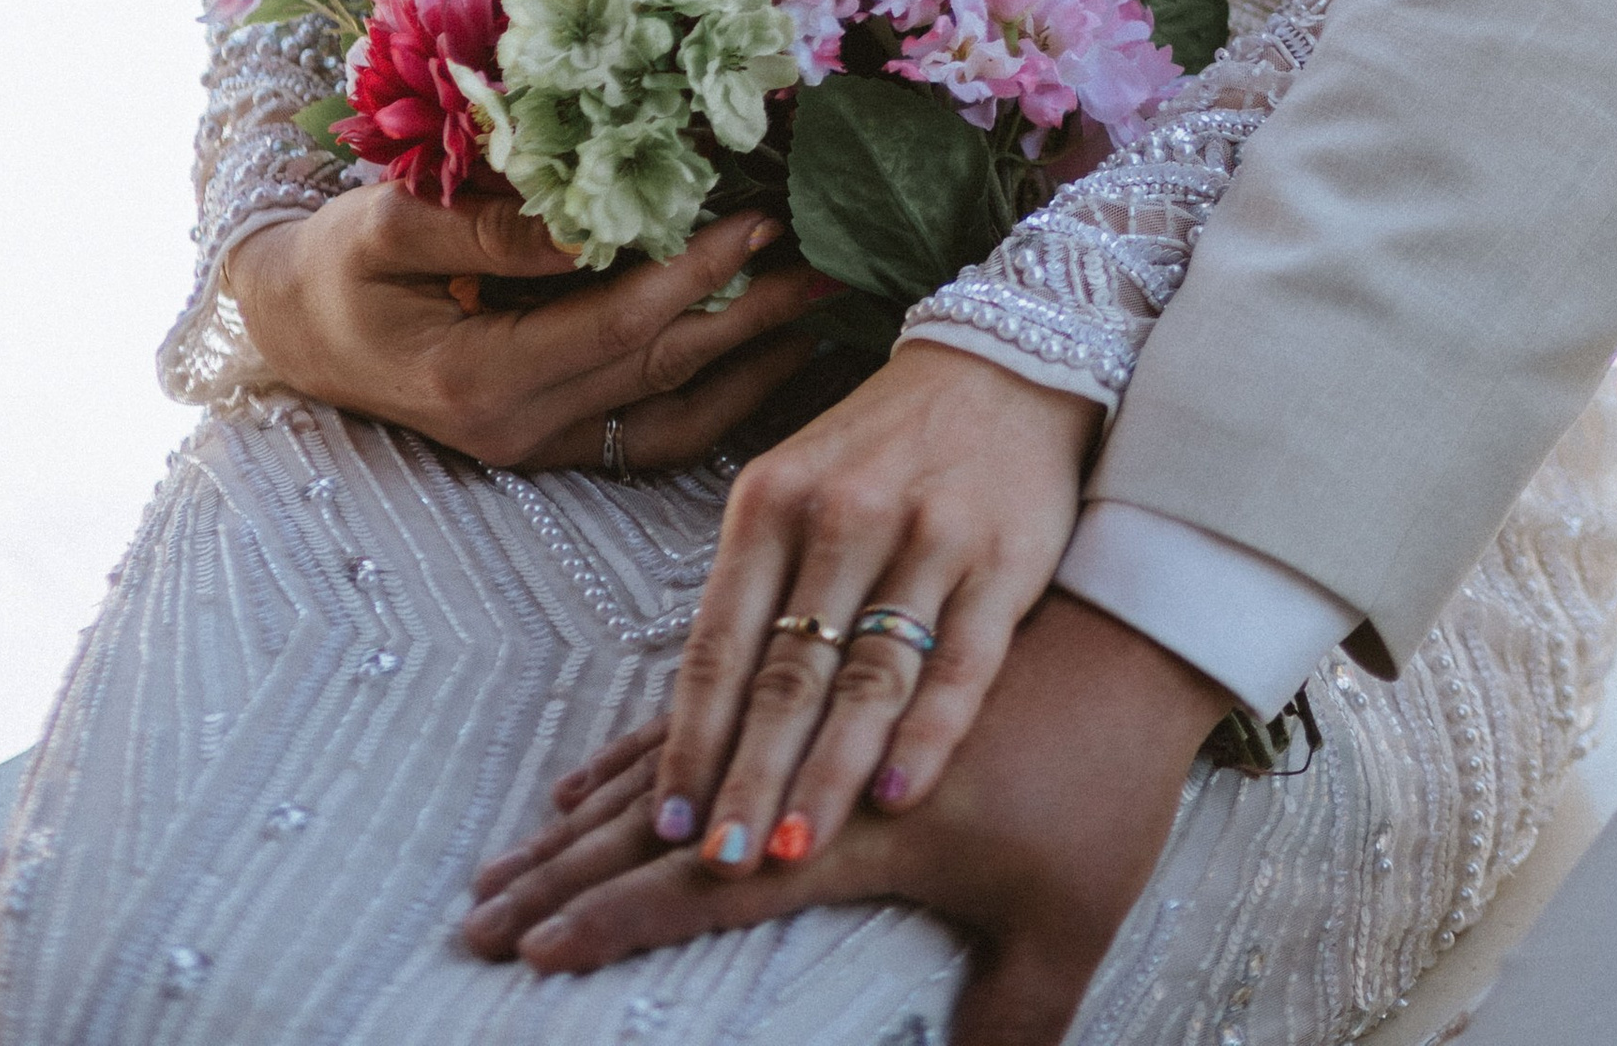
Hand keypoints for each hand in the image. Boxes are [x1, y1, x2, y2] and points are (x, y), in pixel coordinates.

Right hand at [225, 191, 829, 469]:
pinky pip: (656, 437)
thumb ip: (489, 229)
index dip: (695, 271)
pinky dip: (723, 401)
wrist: (295, 327)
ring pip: (676, 416)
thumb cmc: (338, 262)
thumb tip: (588, 218)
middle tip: (835, 257)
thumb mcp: (390, 223)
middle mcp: (519, 429)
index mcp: (479, 376)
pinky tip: (772, 356)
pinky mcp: (552, 445)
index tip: (762, 217)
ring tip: (829, 305)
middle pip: (664, 370)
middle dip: (757, 312)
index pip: (617, 325)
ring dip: (758, 361)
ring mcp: (539, 448)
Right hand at [461, 590, 1229, 1044]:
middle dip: (568, 874)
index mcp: (859, 818)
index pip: (712, 881)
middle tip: (478, 922)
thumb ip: (1011, 1021)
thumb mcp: (1070, 914)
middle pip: (666, 815)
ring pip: (673, 756)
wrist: (1139, 611)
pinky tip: (591, 779)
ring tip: (508, 860)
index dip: (620, 920)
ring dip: (587, 815)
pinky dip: (645, 742)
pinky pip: (712, 699)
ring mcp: (813, 689)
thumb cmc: (1108, 771)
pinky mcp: (830, 654)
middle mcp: (814, 744)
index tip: (538, 954)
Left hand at [584, 342, 1097, 876]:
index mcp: (774, 499)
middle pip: (787, 673)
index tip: (668, 822)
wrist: (1005, 365)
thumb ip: (759, 590)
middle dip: (749, 778)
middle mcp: (845, 515)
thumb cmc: (883, 449)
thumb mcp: (799, 488)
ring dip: (826, 776)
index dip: (690, 739)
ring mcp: (930, 536)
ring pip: (867, 679)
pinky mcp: (1004, 560)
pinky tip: (895, 799)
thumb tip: (701, 723)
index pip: (720, 642)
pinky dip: (927, 737)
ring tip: (792, 851)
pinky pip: (961, 665)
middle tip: (721, 862)